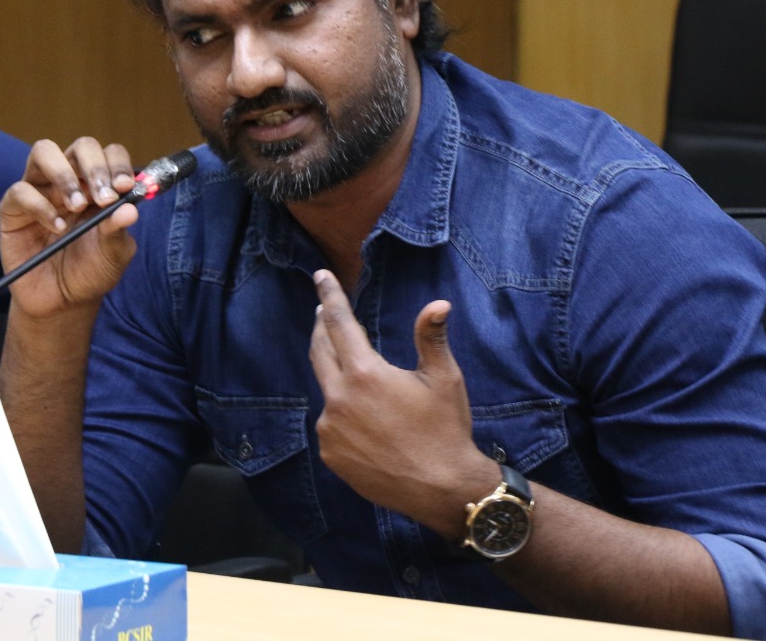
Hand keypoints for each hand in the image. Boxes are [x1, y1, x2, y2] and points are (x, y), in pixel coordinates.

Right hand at [0, 137, 138, 317]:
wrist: (61, 303)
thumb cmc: (90, 272)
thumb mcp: (113, 255)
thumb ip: (119, 230)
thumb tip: (130, 209)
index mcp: (99, 185)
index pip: (110, 155)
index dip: (117, 164)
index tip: (125, 187)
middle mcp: (70, 181)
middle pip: (81, 146)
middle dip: (94, 166)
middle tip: (103, 196)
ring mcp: (40, 191)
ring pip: (43, 151)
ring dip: (64, 174)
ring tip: (77, 205)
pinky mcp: (13, 209)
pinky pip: (20, 190)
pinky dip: (40, 206)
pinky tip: (56, 228)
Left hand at [307, 270, 495, 537]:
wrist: (442, 490)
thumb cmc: (446, 429)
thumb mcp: (444, 379)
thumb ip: (431, 337)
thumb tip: (438, 304)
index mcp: (365, 373)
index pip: (339, 322)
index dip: (329, 296)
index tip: (320, 276)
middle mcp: (339, 399)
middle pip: (320, 350)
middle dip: (322, 327)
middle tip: (325, 312)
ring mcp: (330, 429)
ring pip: (328, 390)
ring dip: (339, 377)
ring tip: (365, 382)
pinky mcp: (330, 454)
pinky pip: (331, 423)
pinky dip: (343, 413)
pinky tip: (368, 423)